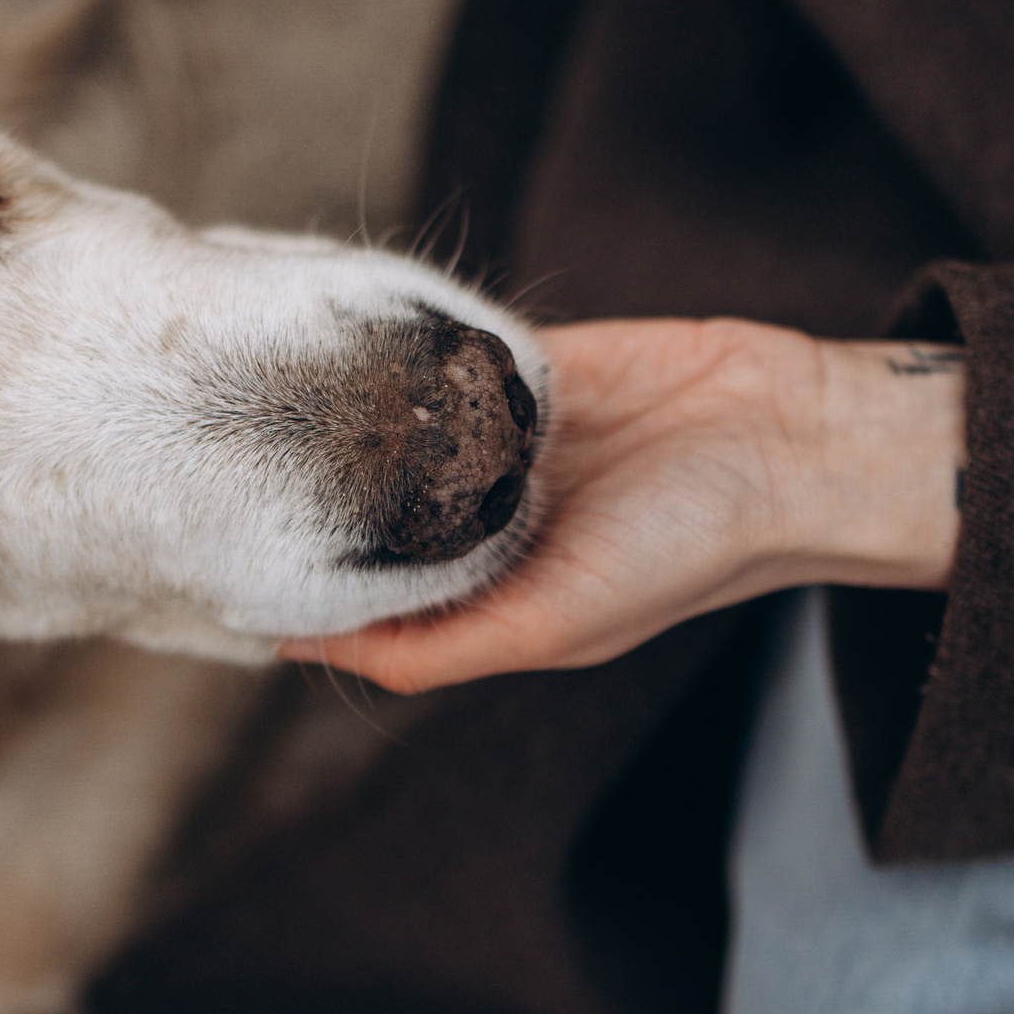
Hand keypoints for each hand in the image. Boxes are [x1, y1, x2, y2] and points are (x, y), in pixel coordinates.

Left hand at [281, 319, 965, 692]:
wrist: (787, 440)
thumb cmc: (688, 548)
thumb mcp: (557, 623)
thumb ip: (445, 646)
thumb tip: (317, 654)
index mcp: (500, 597)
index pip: (377, 607)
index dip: (306, 594)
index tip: (226, 571)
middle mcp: (496, 524)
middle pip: (378, 518)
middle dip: (314, 507)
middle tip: (226, 483)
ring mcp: (509, 445)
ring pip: (403, 439)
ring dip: (354, 429)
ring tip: (270, 416)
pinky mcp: (530, 374)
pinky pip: (447, 368)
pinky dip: (408, 365)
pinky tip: (350, 359)